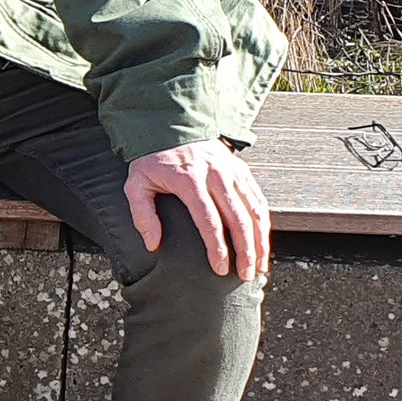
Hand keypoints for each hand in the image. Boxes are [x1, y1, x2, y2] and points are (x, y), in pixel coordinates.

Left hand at [124, 140, 269, 280]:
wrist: (171, 126)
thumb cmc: (153, 160)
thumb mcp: (137, 183)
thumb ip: (142, 214)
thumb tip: (153, 244)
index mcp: (190, 180)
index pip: (209, 220)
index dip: (217, 248)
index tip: (220, 269)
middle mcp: (216, 175)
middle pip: (239, 219)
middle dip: (246, 251)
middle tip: (247, 275)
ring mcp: (232, 172)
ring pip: (255, 210)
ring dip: (261, 240)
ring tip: (260, 265)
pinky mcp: (241, 170)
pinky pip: (258, 199)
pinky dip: (264, 223)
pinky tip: (263, 241)